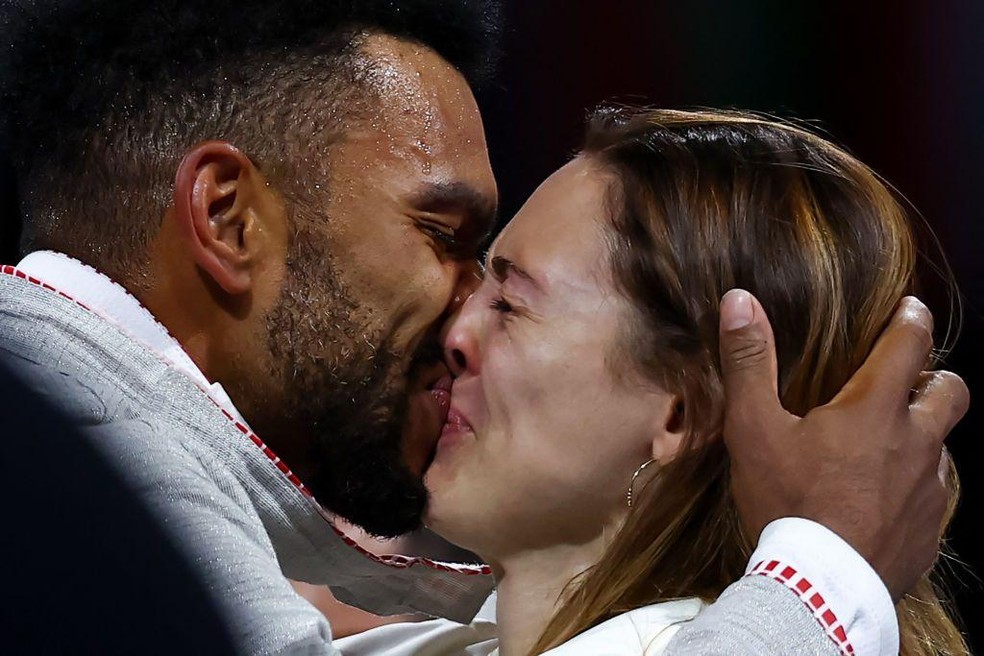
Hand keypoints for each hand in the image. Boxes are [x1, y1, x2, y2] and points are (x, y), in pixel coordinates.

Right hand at [718, 289, 967, 599]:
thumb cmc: (786, 501)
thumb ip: (749, 361)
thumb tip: (739, 300)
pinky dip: (913, 486)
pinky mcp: (930, 530)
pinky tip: (881, 501)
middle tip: (907, 381)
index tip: (910, 309)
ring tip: (885, 448)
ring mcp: (929, 489)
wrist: (819, 588)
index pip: (910, 344)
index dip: (912, 319)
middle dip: (934, 378)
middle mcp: (915, 442)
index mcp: (876, 409)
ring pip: (941, 446)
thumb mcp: (753, 428)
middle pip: (949, 392)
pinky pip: (932, 496)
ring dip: (921, 436)